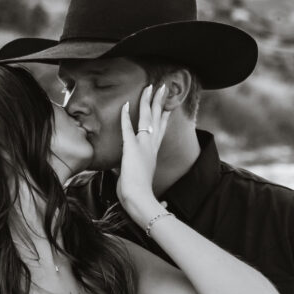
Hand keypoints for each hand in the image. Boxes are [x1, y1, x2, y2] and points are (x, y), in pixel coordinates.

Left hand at [117, 84, 169, 221]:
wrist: (140, 201)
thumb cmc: (141, 197)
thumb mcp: (144, 186)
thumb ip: (153, 191)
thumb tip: (164, 206)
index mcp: (154, 153)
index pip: (161, 131)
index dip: (164, 117)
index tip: (167, 106)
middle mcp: (151, 146)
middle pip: (158, 118)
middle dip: (160, 101)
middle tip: (162, 87)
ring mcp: (143, 145)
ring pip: (147, 118)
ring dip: (148, 101)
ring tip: (150, 87)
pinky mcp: (131, 148)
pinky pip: (127, 128)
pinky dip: (126, 116)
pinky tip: (126, 104)